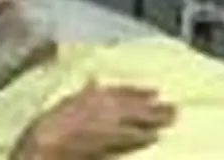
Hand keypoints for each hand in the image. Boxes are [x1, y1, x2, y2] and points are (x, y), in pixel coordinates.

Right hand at [15, 83, 176, 158]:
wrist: (48, 143)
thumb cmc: (53, 123)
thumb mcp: (68, 101)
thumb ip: (86, 91)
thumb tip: (94, 80)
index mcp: (94, 95)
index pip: (122, 91)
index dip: (139, 92)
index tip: (155, 92)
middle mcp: (105, 107)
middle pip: (136, 106)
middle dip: (156, 107)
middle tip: (175, 108)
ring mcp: (109, 125)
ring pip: (138, 120)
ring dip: (155, 120)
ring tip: (171, 120)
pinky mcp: (111, 142)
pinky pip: (132, 138)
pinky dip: (143, 136)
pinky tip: (154, 137)